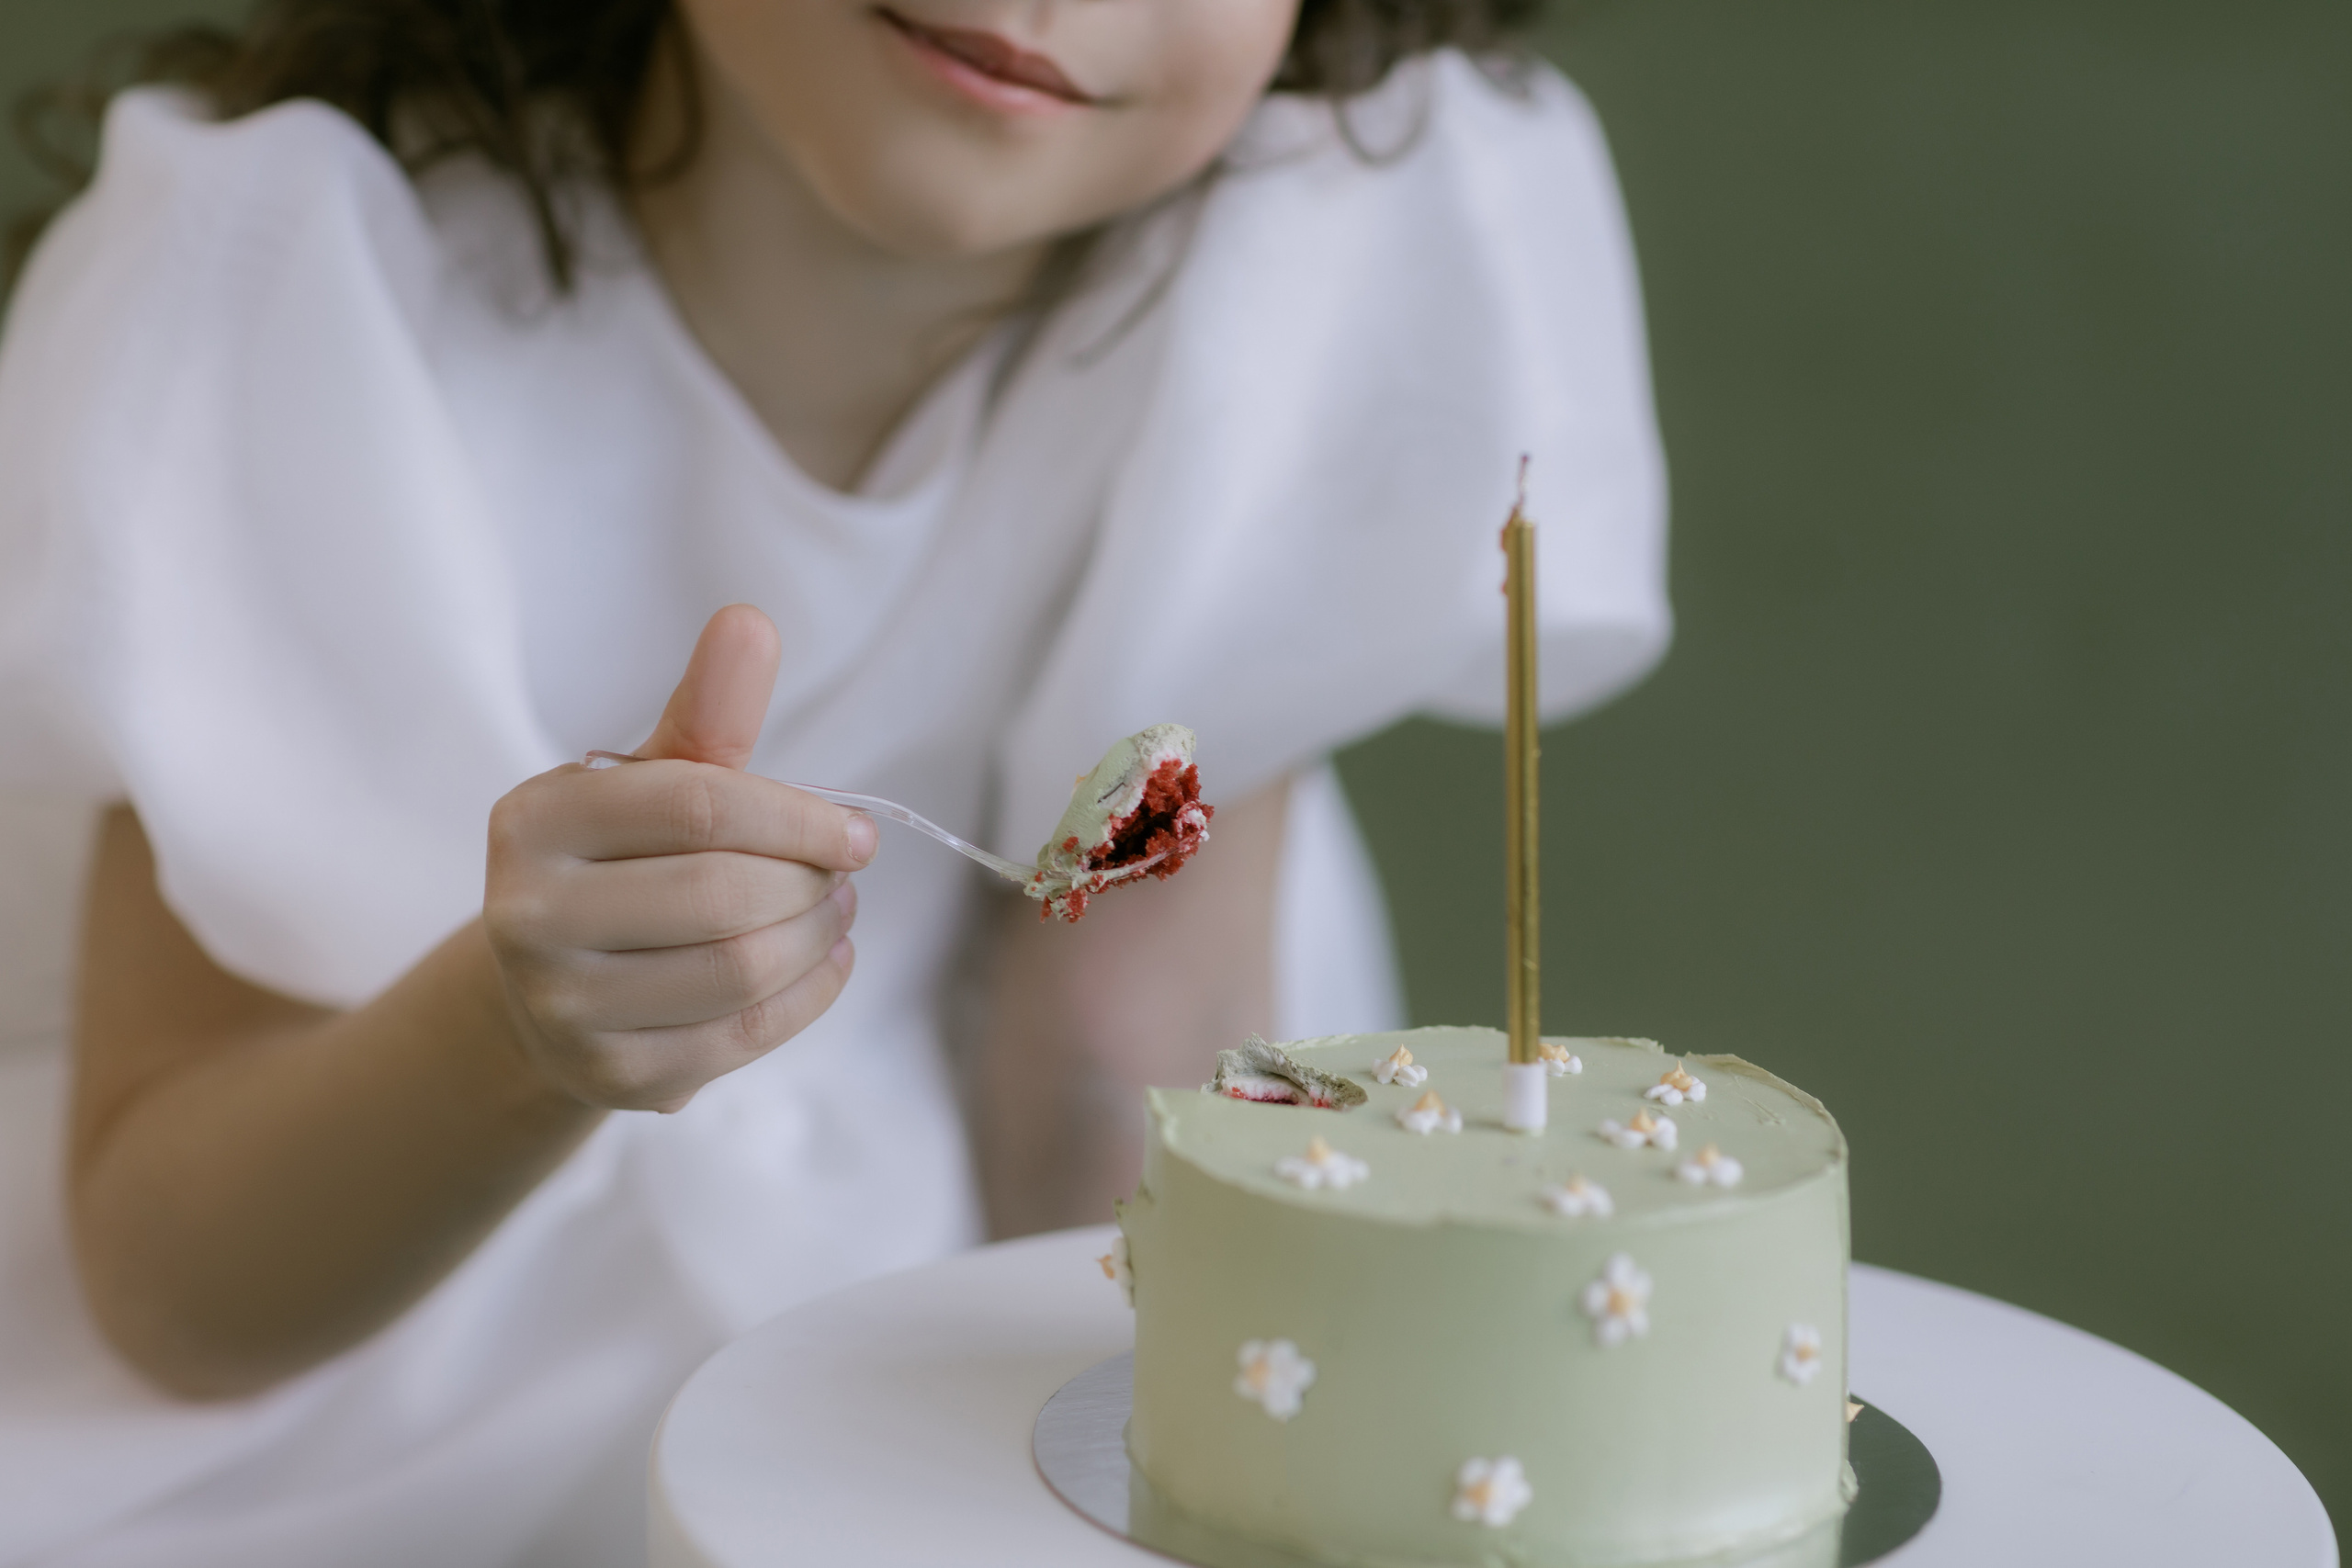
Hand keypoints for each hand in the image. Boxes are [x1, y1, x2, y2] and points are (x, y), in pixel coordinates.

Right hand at [482, 606, 875, 1110]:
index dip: (799, 818)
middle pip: (725, 897)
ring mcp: (564, 1007)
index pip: (698, 807)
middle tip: (842, 874)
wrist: (557, 987)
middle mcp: (529, 917)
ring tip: (835, 911)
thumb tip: (749, 622)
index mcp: (535, 820)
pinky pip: (747, 1034)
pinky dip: (811, 993)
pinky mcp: (613, 1077)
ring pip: (741, 971)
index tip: (857, 832)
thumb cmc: (624, 862)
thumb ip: (706, 711)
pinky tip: (824, 961)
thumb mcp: (652, 779)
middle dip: (809, 882)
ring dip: (818, 937)